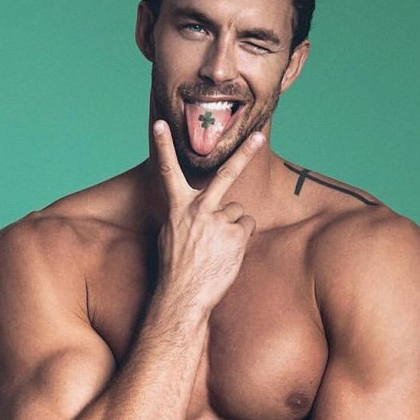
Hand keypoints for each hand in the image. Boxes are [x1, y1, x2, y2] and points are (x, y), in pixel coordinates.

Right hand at [153, 120, 262, 314]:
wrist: (183, 296)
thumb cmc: (175, 269)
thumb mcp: (170, 236)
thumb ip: (184, 216)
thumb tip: (198, 211)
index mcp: (178, 208)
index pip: (168, 171)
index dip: (164, 146)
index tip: (160, 123)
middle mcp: (199, 209)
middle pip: (225, 174)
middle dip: (244, 153)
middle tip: (259, 137)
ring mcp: (219, 221)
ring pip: (236, 212)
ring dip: (231, 227)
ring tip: (217, 248)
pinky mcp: (236, 235)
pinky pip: (245, 227)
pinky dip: (240, 239)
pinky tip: (227, 253)